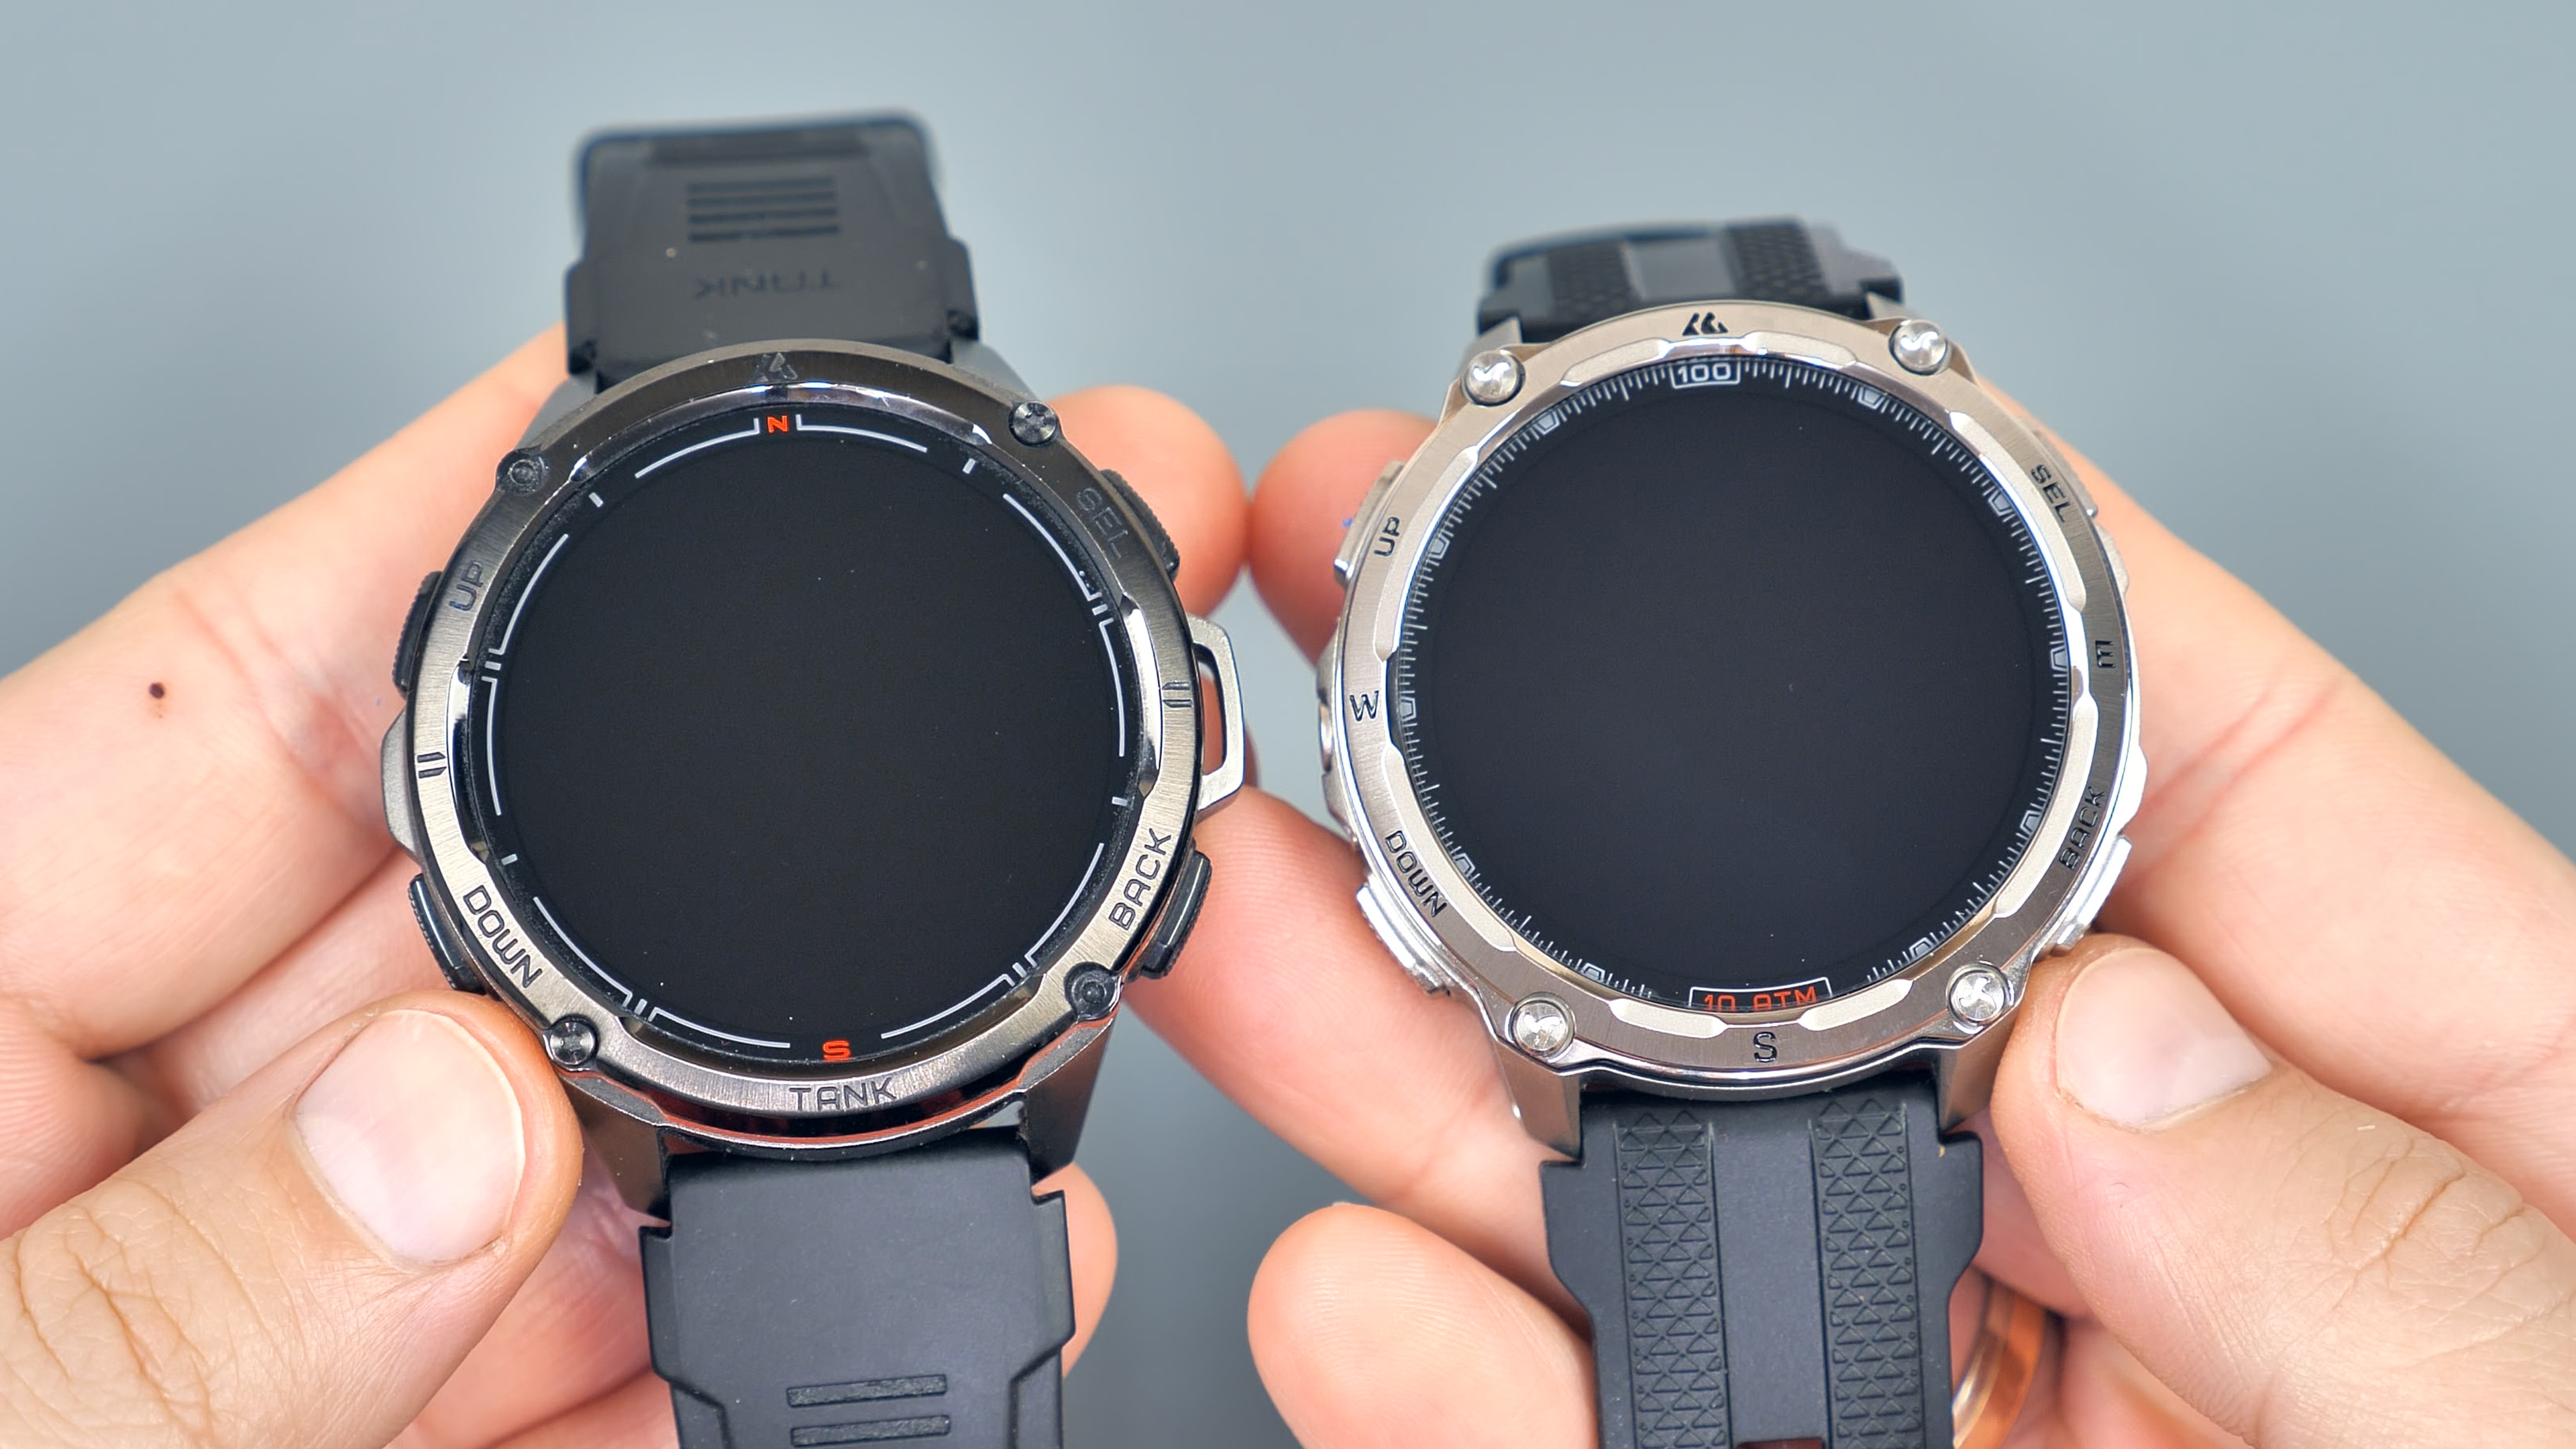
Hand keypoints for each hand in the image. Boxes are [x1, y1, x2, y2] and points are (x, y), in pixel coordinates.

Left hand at [0, 332, 1248, 1446]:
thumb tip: (459, 1138)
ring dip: (757, 1147)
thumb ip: (132, 1325)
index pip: (205, 721)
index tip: (613, 423)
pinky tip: (874, 1326)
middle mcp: (100, 1169)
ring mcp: (262, 1349)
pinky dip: (739, 1384)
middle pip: (446, 953)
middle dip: (671, 876)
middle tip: (876, 807)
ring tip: (941, 1102)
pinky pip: (584, 1410)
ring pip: (557, 1195)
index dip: (425, 547)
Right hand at [1148, 406, 2575, 1445]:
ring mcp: (2004, 1405)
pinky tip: (1371, 1306)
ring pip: (1689, 1215)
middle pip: (1840, 972)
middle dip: (1587, 813)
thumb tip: (2132, 1059)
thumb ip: (2418, 1278)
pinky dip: (1490, 1398)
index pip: (2193, 758)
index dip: (1973, 582)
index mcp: (2439, 1105)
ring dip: (1459, 1090)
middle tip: (1382, 665)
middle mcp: (2186, 1237)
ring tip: (1278, 950)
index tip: (1754, 466)